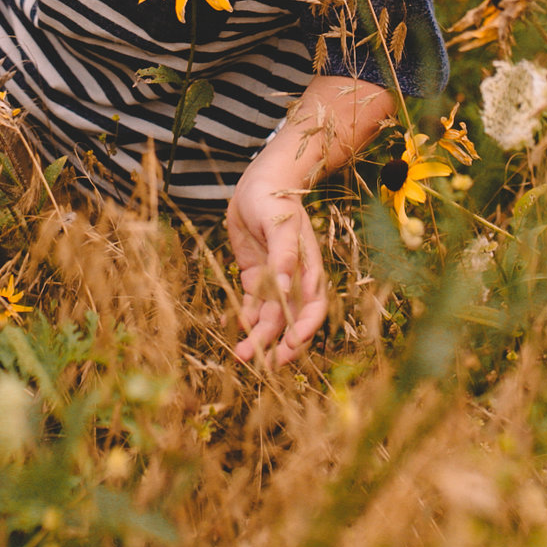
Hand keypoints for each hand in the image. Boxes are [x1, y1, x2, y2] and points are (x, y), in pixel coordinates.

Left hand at [225, 148, 328, 367]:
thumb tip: (284, 288)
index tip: (291, 344)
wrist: (258, 181)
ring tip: (241, 355)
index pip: (313, 306)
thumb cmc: (275, 198)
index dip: (305, 328)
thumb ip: (283, 255)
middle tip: (263, 364)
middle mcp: (293, 278)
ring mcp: (274, 279)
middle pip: (290, 319)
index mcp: (307, 268)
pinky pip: (252, 304)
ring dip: (258, 337)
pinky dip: (244, 319)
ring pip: (268, 317)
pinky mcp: (256, 276)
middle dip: (279, 344)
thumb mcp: (280, 223)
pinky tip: (233, 329)